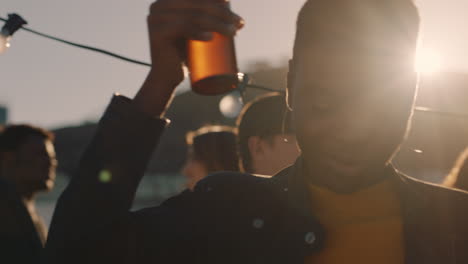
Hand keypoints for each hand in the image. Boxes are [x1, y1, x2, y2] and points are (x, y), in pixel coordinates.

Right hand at [133, 0, 243, 116]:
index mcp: (168, 1)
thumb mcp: (194, 30)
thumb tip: (228, 1)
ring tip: (232, 33)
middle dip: (223, 13)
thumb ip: (203, 15)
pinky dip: (197, 32)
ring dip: (216, 23)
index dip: (220, 2)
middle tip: (239, 25)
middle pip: (198, 5)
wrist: (167, 77)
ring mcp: (156, 18)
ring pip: (193, 17)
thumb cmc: (185, 53)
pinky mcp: (156, 33)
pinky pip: (182, 29)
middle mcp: (159, 5)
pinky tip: (210, 37)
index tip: (238, 17)